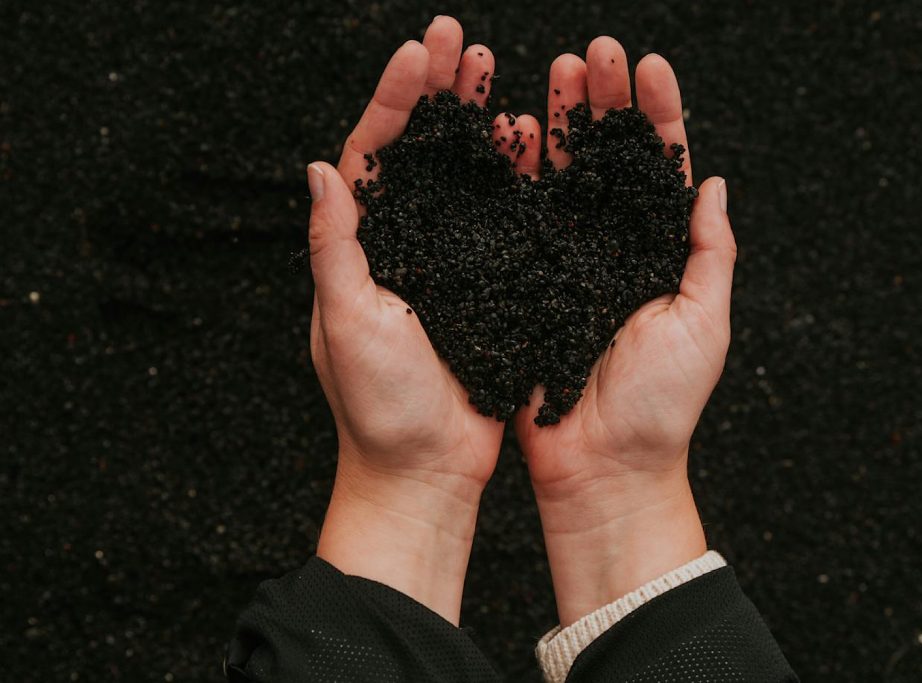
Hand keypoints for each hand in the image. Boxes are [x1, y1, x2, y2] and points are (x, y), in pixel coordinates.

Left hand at [308, 17, 502, 624]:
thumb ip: (336, 246)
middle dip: (439, 92)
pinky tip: (529, 138)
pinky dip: (515, 175)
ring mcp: (453, 262)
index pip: (375, 154)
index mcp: (365, 248)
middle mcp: (409, 246)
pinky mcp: (493, 283)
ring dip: (478, 122)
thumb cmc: (380, 407)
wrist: (429, 469)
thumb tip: (321, 169)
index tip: (418, 51)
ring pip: (466, 176)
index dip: (395, 99)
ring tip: (496, 71)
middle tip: (460, 38)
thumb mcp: (347, 322)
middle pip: (422, 152)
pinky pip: (505, 217)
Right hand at [513, 38, 736, 625]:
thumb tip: (712, 182)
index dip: (654, 115)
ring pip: (560, 178)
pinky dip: (515, 176)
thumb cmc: (659, 406)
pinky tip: (508, 132)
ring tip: (554, 72)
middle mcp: (610, 249)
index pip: (659, 170)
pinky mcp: (521, 281)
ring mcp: (563, 261)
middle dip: (602, 103)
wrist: (599, 467)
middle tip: (593, 52)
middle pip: (606, 160)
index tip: (647, 66)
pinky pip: (517, 219)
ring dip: (557, 123)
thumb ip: (710, 253)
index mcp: (658, 254)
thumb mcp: (702, 324)